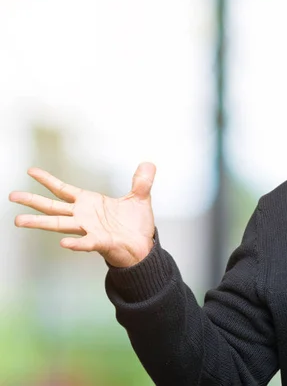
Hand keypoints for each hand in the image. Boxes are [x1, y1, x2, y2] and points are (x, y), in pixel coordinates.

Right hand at [9, 163, 156, 267]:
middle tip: (11, 196)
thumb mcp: (141, 198)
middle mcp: (84, 216)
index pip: (64, 189)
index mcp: (89, 203)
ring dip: (40, 223)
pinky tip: (64, 243)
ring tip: (19, 221)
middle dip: (32, 201)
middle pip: (53, 207)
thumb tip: (148, 164)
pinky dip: (75, 244)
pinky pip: (85, 243)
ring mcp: (89, 230)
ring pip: (60, 225)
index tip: (30, 171)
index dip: (48, 180)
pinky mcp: (100, 243)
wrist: (144, 246)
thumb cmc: (137, 225)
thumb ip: (141, 181)